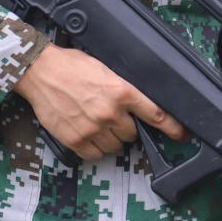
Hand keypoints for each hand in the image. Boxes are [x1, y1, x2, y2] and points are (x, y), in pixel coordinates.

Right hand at [14, 44, 186, 161]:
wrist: (40, 72)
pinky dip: (93, 147)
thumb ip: (123, 88)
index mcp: (121, 91)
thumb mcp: (105, 69)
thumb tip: (139, 103)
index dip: (172, 128)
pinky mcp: (76, 140)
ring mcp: (92, 128)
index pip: (155, 114)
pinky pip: (95, 154)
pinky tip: (85, 132)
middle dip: (124, 127)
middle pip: (131, 133)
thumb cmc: (71, 66)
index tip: (181, 135)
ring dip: (109, 138)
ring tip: (94, 122)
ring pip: (114, 146)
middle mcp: (110, 112)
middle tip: (109, 115)